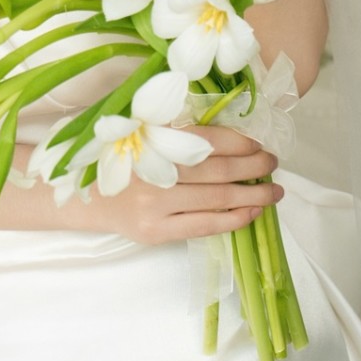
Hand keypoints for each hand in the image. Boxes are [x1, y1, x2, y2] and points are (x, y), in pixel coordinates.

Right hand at [94, 124, 282, 244]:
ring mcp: (155, 204)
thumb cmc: (122, 161)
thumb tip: (231, 131)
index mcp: (150, 140)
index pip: (206, 139)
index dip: (238, 142)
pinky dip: (234, 219)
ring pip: (216, 198)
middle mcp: (154, 171)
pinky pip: (205, 226)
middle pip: (217, 169)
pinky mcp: (156, 231)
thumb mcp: (141, 134)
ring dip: (253, 194)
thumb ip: (176, 128)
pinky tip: (252, 213)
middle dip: (253, 166)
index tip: (258, 144)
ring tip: (274, 191)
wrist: (86, 199)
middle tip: (273, 163)